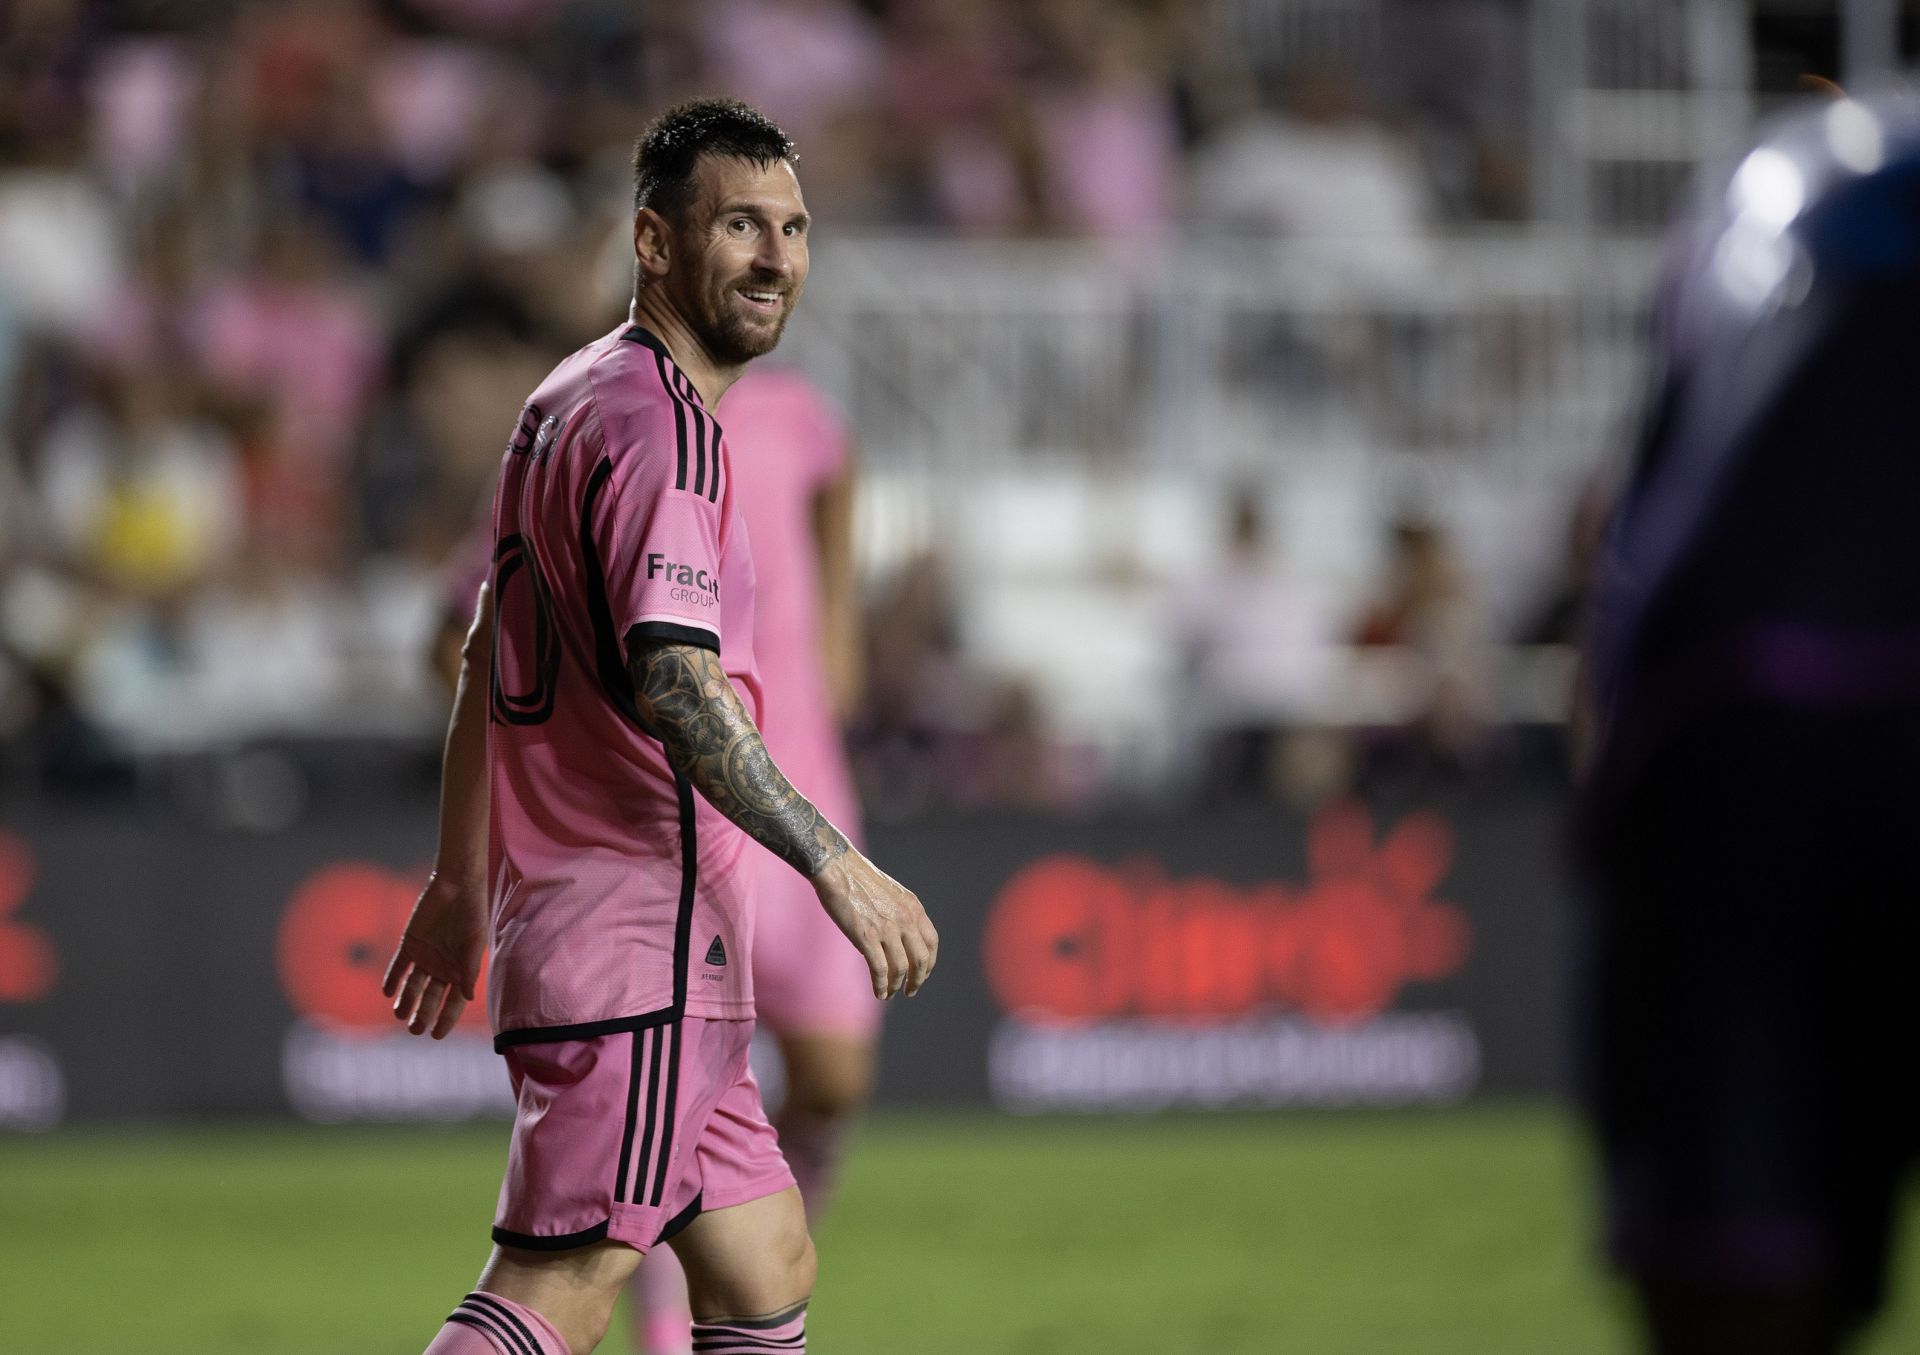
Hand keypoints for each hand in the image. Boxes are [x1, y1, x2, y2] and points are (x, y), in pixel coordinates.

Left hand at [381, 871, 486, 1037]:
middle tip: (415, 1030)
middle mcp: (441, 968)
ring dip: (405, 1001)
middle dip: (423, 1015)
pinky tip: (388, 991)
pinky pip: (398, 966)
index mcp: (460, 971)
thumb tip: (467, 998)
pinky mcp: (409, 945)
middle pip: (429, 998)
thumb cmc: (472, 913)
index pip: (452, 1002)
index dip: (445, 1019)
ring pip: (412, 986)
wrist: (456, 886)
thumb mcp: (473, 943)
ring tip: (399, 1015)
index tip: (436, 1035)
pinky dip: (392, 979)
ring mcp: (424, 957)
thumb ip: (468, 969)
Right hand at [811, 850, 938, 999]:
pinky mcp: (866, 937)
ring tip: (890, 993)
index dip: (930, 963)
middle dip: (918, 979)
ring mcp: (887, 929)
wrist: (838, 868)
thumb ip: (901, 914)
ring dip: (897, 986)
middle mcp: (905, 919)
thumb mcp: (892, 893)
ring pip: (901, 968)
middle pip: (921, 960)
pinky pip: (880, 969)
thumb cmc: (859, 879)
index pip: (932, 942)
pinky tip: (879, 992)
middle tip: (910, 991)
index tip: (923, 974)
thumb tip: (901, 939)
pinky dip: (881, 985)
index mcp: (913, 908)